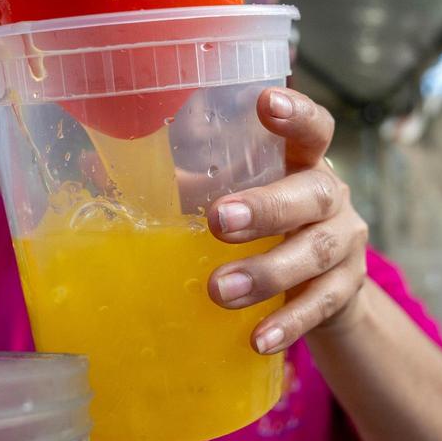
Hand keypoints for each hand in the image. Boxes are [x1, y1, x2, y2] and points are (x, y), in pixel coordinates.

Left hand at [207, 88, 369, 353]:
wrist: (326, 290)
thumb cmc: (268, 227)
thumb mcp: (237, 198)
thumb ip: (185, 185)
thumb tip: (94, 167)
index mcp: (303, 163)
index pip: (314, 128)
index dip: (297, 114)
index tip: (268, 102)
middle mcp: (332, 197)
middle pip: (311, 194)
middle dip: (267, 207)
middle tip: (220, 221)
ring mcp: (346, 243)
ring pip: (316, 252)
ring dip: (267, 272)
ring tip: (220, 291)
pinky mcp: (347, 290)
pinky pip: (321, 306)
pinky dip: (288, 323)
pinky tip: (258, 339)